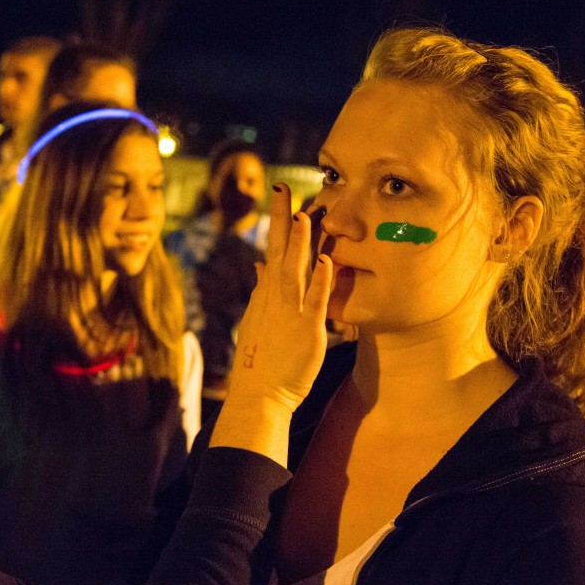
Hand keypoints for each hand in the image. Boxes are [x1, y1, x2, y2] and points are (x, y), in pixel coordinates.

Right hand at [209, 183, 332, 463]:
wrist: (258, 396)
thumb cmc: (261, 361)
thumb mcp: (258, 318)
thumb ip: (261, 289)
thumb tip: (260, 264)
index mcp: (266, 294)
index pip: (272, 249)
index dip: (277, 221)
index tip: (281, 193)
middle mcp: (274, 298)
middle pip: (278, 251)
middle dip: (281, 219)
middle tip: (283, 188)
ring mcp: (289, 313)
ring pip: (294, 271)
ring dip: (299, 244)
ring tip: (305, 215)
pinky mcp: (306, 331)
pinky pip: (314, 301)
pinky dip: (320, 280)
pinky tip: (326, 260)